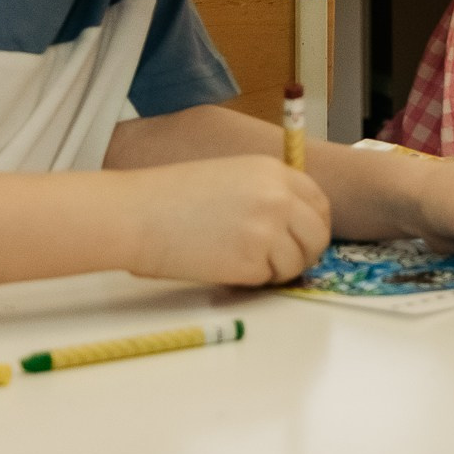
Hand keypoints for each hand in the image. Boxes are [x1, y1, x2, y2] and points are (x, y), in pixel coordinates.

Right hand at [126, 156, 331, 285]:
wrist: (135, 214)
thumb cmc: (170, 197)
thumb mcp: (231, 176)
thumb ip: (265, 192)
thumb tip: (293, 221)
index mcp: (274, 172)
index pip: (319, 203)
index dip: (314, 224)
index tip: (303, 238)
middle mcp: (279, 199)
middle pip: (317, 235)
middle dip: (305, 252)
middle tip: (283, 263)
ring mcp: (268, 230)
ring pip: (296, 261)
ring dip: (278, 270)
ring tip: (246, 265)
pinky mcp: (251, 262)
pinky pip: (268, 278)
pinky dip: (254, 281)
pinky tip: (228, 270)